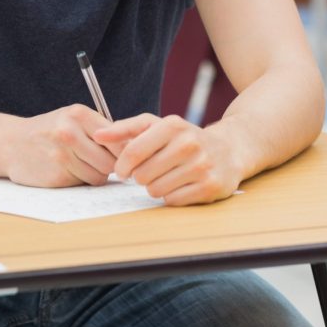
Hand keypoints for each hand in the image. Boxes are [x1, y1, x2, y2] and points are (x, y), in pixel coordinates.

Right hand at [4, 104, 115, 187]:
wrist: (11, 143)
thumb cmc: (48, 131)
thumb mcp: (71, 118)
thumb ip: (98, 129)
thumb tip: (133, 148)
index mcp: (78, 114)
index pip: (117, 138)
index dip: (123, 151)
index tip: (122, 156)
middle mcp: (70, 132)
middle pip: (112, 161)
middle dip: (110, 166)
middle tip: (99, 162)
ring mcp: (62, 155)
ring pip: (100, 175)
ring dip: (95, 174)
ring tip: (80, 164)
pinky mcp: (57, 174)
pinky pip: (84, 184)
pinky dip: (81, 180)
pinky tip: (68, 170)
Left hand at [93, 113, 242, 205]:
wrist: (228, 150)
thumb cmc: (182, 138)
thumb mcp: (155, 126)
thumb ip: (124, 129)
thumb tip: (97, 135)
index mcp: (172, 125)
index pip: (132, 151)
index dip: (121, 166)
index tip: (121, 171)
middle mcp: (189, 143)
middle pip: (143, 174)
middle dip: (140, 177)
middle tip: (149, 172)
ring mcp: (202, 166)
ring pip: (156, 190)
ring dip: (155, 187)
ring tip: (164, 177)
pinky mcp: (211, 187)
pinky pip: (173, 201)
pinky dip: (171, 196)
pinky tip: (179, 185)